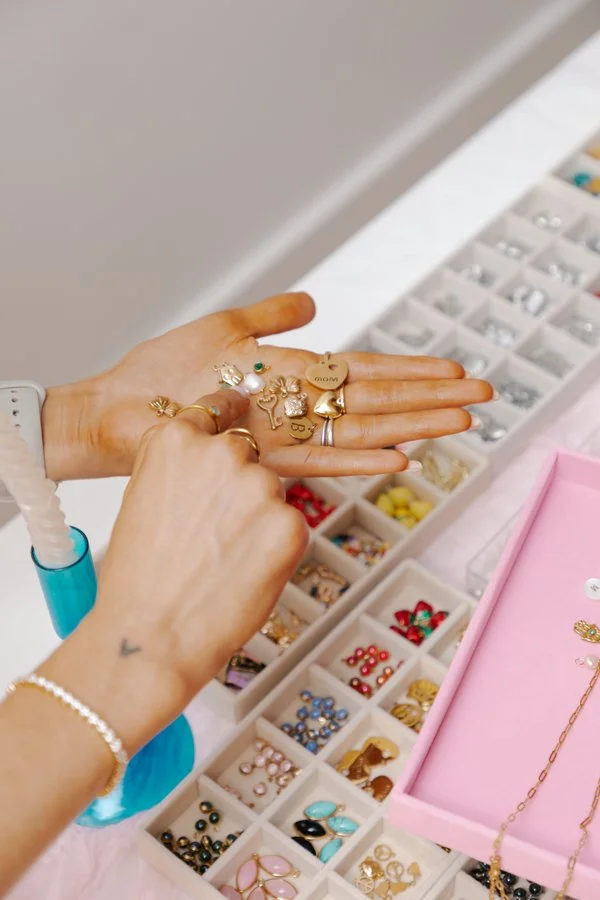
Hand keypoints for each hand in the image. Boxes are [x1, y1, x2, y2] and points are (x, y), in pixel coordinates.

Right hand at [41, 389, 307, 754]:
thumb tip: (208, 468)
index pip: (217, 410)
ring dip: (259, 520)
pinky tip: (244, 572)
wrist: (152, 635)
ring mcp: (261, 486)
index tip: (239, 419)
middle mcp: (222, 452)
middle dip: (241, 487)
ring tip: (224, 561)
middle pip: (249, 456)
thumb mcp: (143, 501)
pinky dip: (276, 549)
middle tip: (218, 532)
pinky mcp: (292, 523)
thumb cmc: (140, 580)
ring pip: (272, 494)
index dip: (228, 422)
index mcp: (176, 441)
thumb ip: (181, 471)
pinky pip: (291, 526)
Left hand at [42, 293, 493, 480]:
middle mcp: (293, 406)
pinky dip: (357, 460)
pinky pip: (315, 458)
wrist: (114, 408)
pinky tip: (398, 457)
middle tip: (483, 395)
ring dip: (410, 425)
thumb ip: (271, 315)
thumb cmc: (162, 371)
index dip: (410, 370)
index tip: (455, 368)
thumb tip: (315, 302)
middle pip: (374, 401)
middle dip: (429, 398)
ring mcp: (277, 431)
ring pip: (357, 429)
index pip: (364, 371)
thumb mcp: (223, 328)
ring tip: (459, 421)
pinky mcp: (253, 455)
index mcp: (290, 374)